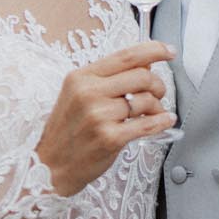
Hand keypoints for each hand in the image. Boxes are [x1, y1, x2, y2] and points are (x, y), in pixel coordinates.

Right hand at [36, 40, 175, 195]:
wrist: (49, 167)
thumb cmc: (66, 131)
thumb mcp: (77, 95)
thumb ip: (108, 78)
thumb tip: (146, 64)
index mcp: (81, 77)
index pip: (125, 56)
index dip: (153, 50)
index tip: (169, 51)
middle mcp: (89, 93)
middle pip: (142, 76)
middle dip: (158, 84)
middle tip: (159, 93)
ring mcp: (99, 116)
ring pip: (146, 100)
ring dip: (158, 107)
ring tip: (154, 113)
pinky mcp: (109, 138)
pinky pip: (147, 124)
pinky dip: (162, 122)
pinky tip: (166, 121)